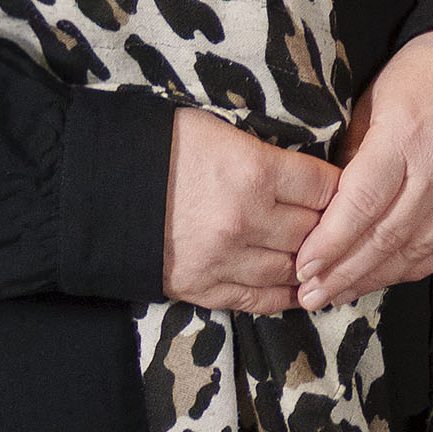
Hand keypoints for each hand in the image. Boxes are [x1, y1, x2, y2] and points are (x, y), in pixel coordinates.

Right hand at [162, 108, 339, 315]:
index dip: (340, 188)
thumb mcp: (217, 131)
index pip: (327, 187)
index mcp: (255, 172)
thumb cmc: (154, 146)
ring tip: (322, 257)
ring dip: (311, 263)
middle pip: (317, 231)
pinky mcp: (203, 288)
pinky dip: (285, 295)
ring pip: (294, 269)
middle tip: (338, 224)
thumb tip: (303, 171)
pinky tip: (300, 288)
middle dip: (331, 227)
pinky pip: (261, 301)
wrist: (88, 186)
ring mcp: (225, 259)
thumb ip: (264, 155)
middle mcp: (247, 220)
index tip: (344, 189)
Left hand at [291, 30, 432, 309]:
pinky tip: (383, 279)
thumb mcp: (372, 101)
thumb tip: (326, 209)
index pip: (363, 204)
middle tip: (310, 296)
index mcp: (406, 137)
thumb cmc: (419, 77)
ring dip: (374, 278)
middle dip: (344, 272)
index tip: (303, 267)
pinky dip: (412, 268)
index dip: (331, 242)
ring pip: (416, 250)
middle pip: (387, 236)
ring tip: (338, 295)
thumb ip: (352, 157)